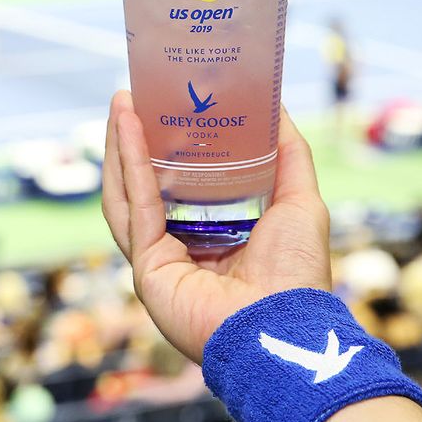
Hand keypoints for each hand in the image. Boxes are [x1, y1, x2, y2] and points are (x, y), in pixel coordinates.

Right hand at [102, 90, 330, 363]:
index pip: (181, 184)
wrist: (285, 325)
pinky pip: (135, 207)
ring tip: (121, 102)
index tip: (165, 106)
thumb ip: (289, 156)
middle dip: (134, 139)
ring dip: (121, 146)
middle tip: (132, 96)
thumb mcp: (300, 201)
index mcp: (214, 235)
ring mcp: (159, 258)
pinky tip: (128, 128)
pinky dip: (129, 165)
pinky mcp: (147, 266)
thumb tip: (278, 108)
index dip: (170, 145)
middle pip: (145, 185)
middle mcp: (181, 247)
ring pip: (128, 194)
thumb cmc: (297, 273)